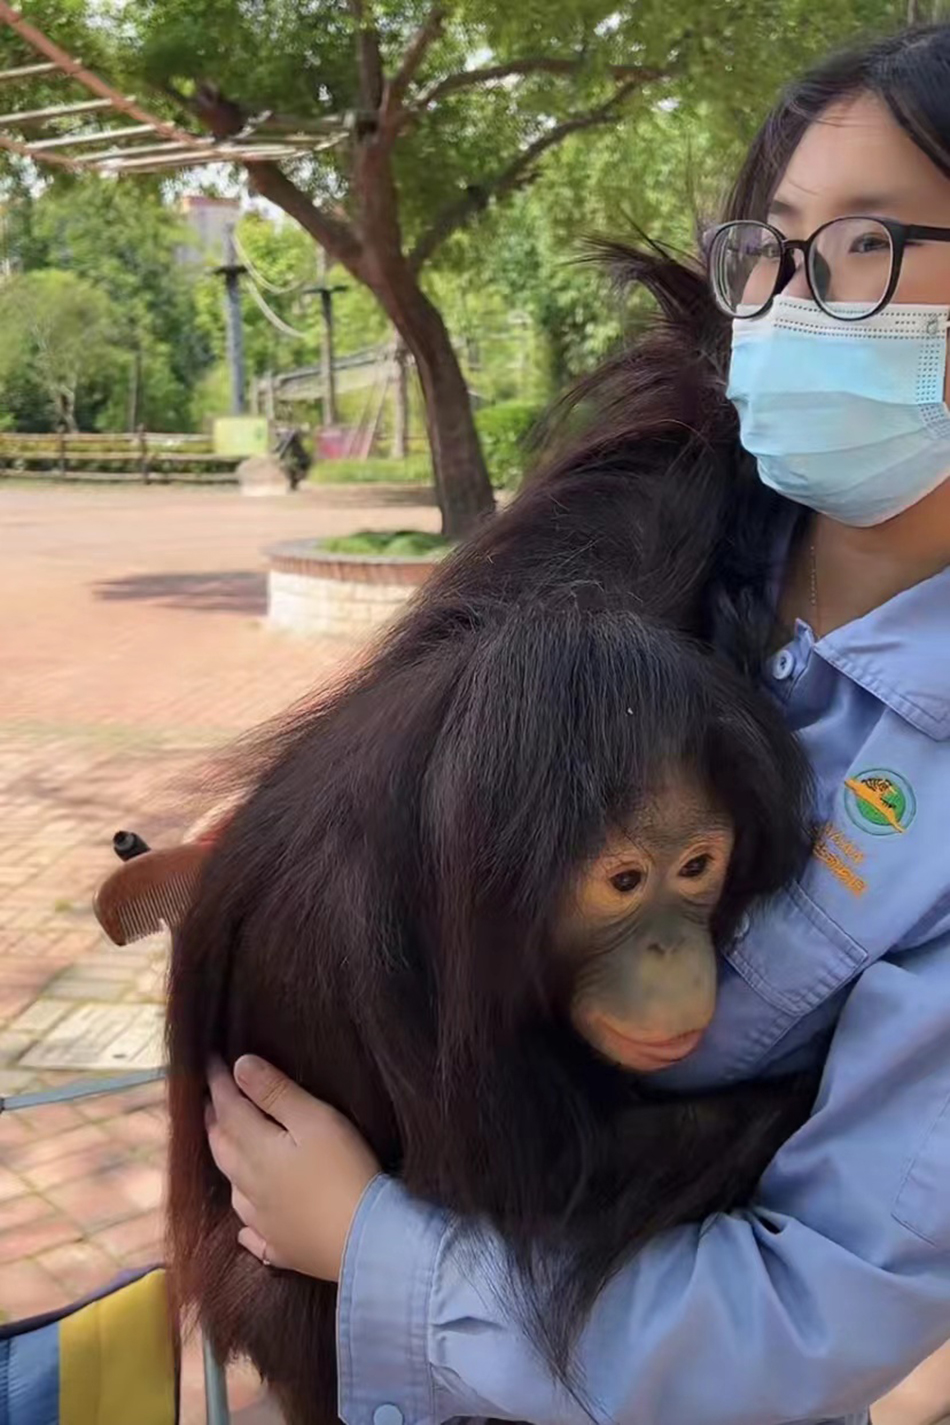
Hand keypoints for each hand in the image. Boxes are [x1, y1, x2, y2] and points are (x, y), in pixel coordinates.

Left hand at [206, 1055, 379, 1281]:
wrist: (366, 1242)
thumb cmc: (345, 1171)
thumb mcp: (316, 1120)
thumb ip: (276, 1093)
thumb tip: (239, 1066)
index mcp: (257, 1150)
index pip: (229, 1109)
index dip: (218, 1083)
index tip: (209, 1060)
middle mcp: (250, 1187)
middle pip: (223, 1148)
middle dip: (214, 1120)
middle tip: (210, 1099)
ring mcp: (264, 1222)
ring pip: (233, 1188)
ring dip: (225, 1162)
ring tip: (226, 1146)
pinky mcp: (282, 1248)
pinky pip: (253, 1234)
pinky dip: (245, 1223)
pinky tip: (246, 1226)